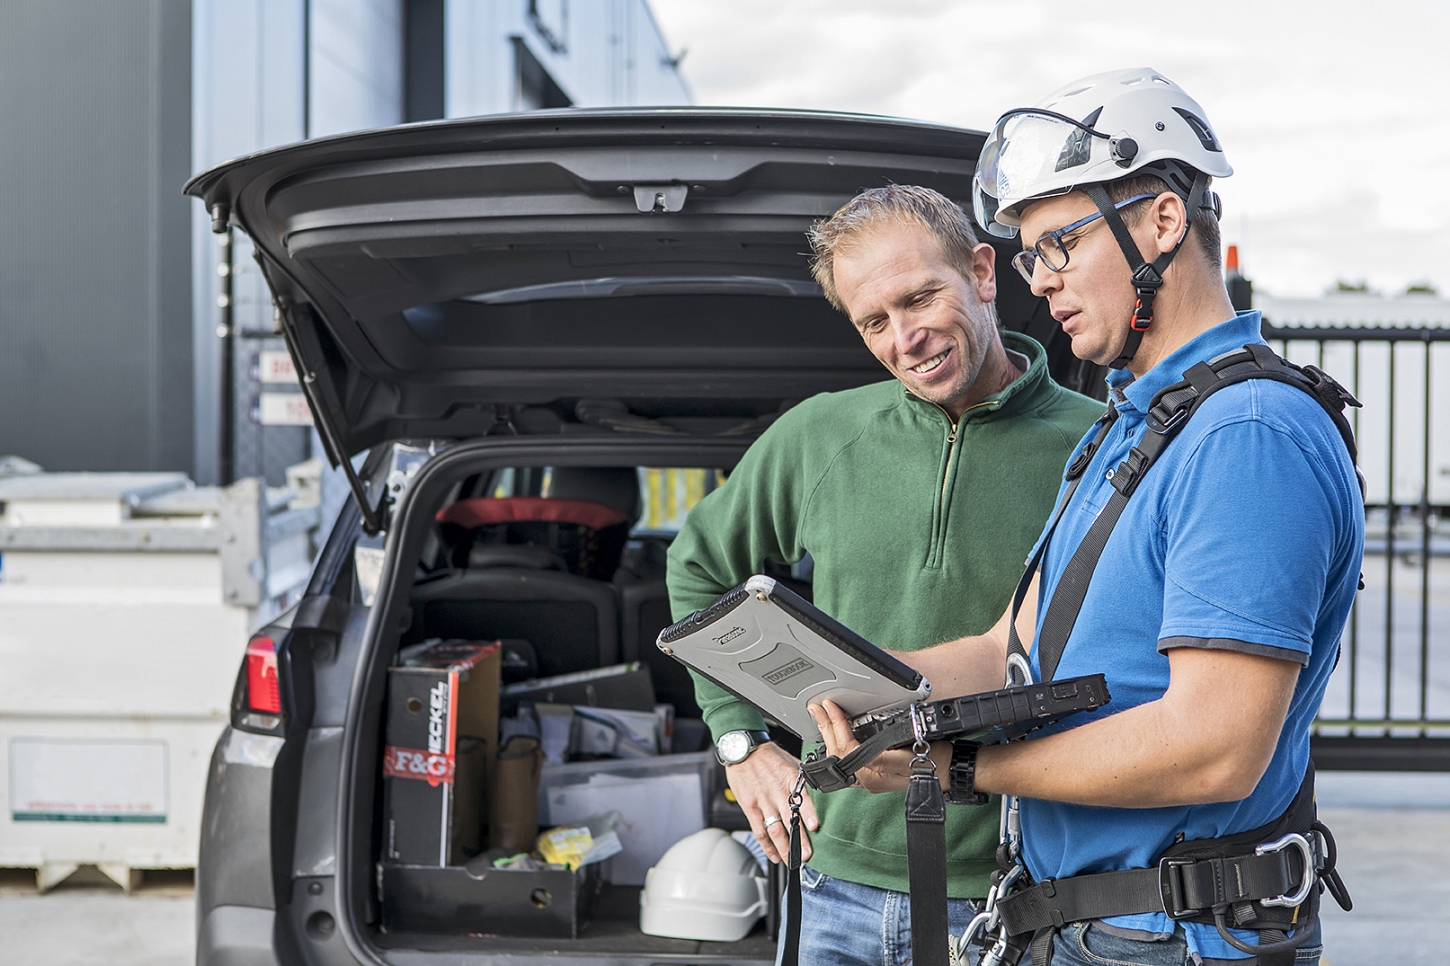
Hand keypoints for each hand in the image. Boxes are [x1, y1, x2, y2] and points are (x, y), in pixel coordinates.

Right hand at [725, 742, 817, 863]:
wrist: (742, 750)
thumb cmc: (768, 757)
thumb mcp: (791, 762)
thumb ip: (804, 778)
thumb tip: (821, 788)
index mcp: (790, 779)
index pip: (801, 797)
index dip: (808, 813)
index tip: (814, 826)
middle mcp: (776, 792)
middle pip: (789, 819)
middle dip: (798, 839)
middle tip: (806, 855)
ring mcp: (762, 801)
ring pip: (774, 829)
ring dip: (783, 847)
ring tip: (792, 860)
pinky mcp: (750, 807)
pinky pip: (759, 830)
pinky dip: (766, 845)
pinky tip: (774, 855)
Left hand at [808, 699, 938, 793]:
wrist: (950, 771)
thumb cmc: (935, 761)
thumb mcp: (910, 755)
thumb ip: (882, 757)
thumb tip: (857, 750)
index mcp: (874, 774)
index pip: (845, 748)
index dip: (836, 725)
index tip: (831, 707)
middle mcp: (868, 778)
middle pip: (838, 752)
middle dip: (826, 727)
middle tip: (817, 708)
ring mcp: (870, 776)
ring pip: (840, 756)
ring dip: (829, 734)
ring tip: (821, 717)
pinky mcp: (874, 771)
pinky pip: (849, 758)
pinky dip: (839, 741)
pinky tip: (835, 732)